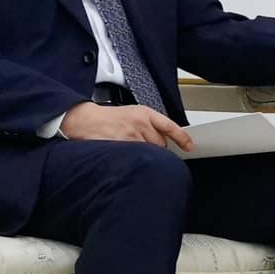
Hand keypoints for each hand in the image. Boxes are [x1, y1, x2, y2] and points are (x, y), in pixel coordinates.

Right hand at [60, 102, 192, 151]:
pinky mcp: (120, 147)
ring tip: (131, 152)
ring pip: (149, 153)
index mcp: (144, 113)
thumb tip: (163, 139)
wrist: (84, 120)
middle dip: (156, 149)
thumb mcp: (131, 113)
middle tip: (144, 149)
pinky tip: (127, 158)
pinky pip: (135, 158)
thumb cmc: (107, 118)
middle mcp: (139, 123)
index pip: (170, 126)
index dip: (182, 138)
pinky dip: (134, 161)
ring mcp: (130, 136)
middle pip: (161, 144)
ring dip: (144, 156)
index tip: (190, 146)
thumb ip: (148, 124)